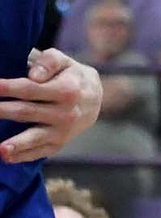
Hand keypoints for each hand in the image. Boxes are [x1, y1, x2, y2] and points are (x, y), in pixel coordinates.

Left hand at [0, 48, 101, 162]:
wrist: (94, 100)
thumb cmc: (71, 76)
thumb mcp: (65, 62)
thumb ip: (49, 62)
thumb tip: (33, 75)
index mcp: (67, 89)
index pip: (31, 89)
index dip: (9, 88)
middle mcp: (65, 113)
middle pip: (27, 112)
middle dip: (3, 111)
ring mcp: (61, 132)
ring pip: (33, 137)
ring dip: (15, 143)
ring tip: (0, 148)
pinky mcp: (57, 146)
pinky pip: (37, 152)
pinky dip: (21, 156)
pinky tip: (6, 156)